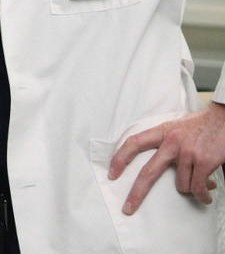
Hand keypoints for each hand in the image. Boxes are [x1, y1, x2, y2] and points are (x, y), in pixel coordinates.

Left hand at [108, 102, 224, 214]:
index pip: (135, 142)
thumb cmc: (202, 125)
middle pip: (148, 172)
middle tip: (128, 208)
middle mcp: (172, 141)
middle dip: (136, 193)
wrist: (224, 118)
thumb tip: (163, 172)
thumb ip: (167, 144)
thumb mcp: (177, 127)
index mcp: (163, 131)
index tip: (112, 173)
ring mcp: (187, 152)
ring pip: (181, 186)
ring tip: (201, 186)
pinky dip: (203, 195)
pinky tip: (208, 193)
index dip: (121, 158)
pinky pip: (198, 189)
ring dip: (192, 190)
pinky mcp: (204, 161)